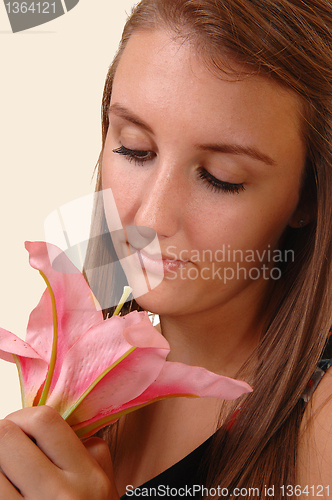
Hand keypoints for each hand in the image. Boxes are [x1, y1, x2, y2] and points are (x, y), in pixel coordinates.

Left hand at [0, 406, 119, 499]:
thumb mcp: (105, 487)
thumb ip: (90, 451)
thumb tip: (65, 419)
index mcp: (88, 476)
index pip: (45, 420)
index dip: (24, 416)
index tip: (21, 426)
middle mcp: (60, 493)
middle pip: (7, 435)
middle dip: (4, 434)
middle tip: (8, 446)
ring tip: (8, 469)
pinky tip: (6, 487)